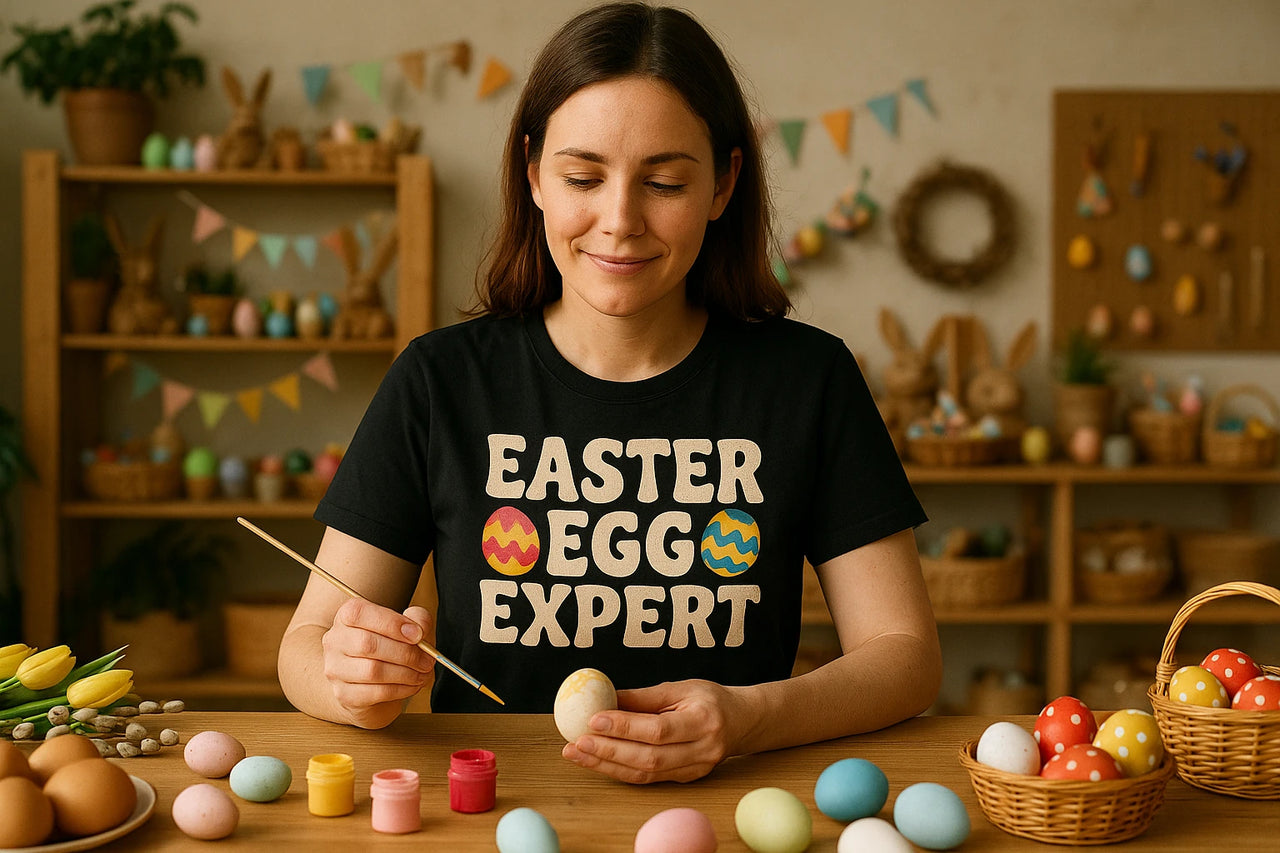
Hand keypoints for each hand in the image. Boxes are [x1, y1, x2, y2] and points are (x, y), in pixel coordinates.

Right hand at [320, 600, 433, 728]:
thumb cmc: (391, 645)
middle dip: (405, 653)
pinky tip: (412, 685)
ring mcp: (335, 669)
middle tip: (427, 660)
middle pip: (367, 644)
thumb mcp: (408, 625)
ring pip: (372, 671)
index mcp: (346, 616)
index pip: (359, 613)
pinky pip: (375, 692)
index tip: (417, 634)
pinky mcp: (343, 694)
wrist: (371, 681)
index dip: (391, 623)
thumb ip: (418, 619)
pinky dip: (400, 690)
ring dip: (405, 673)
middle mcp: (335, 641)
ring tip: (422, 674)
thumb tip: (419, 631)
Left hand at [561, 679, 747, 783]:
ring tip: (578, 753)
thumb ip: (643, 696)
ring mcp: (695, 769)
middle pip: (649, 757)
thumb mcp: (681, 687)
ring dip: (607, 764)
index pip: (658, 729)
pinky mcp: (686, 779)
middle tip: (577, 742)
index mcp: (704, 721)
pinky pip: (648, 778)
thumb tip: (604, 697)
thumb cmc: (710, 699)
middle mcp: (702, 750)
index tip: (594, 719)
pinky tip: (597, 761)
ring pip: (646, 773)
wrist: (742, 722)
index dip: (624, 727)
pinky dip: (620, 770)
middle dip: (608, 751)